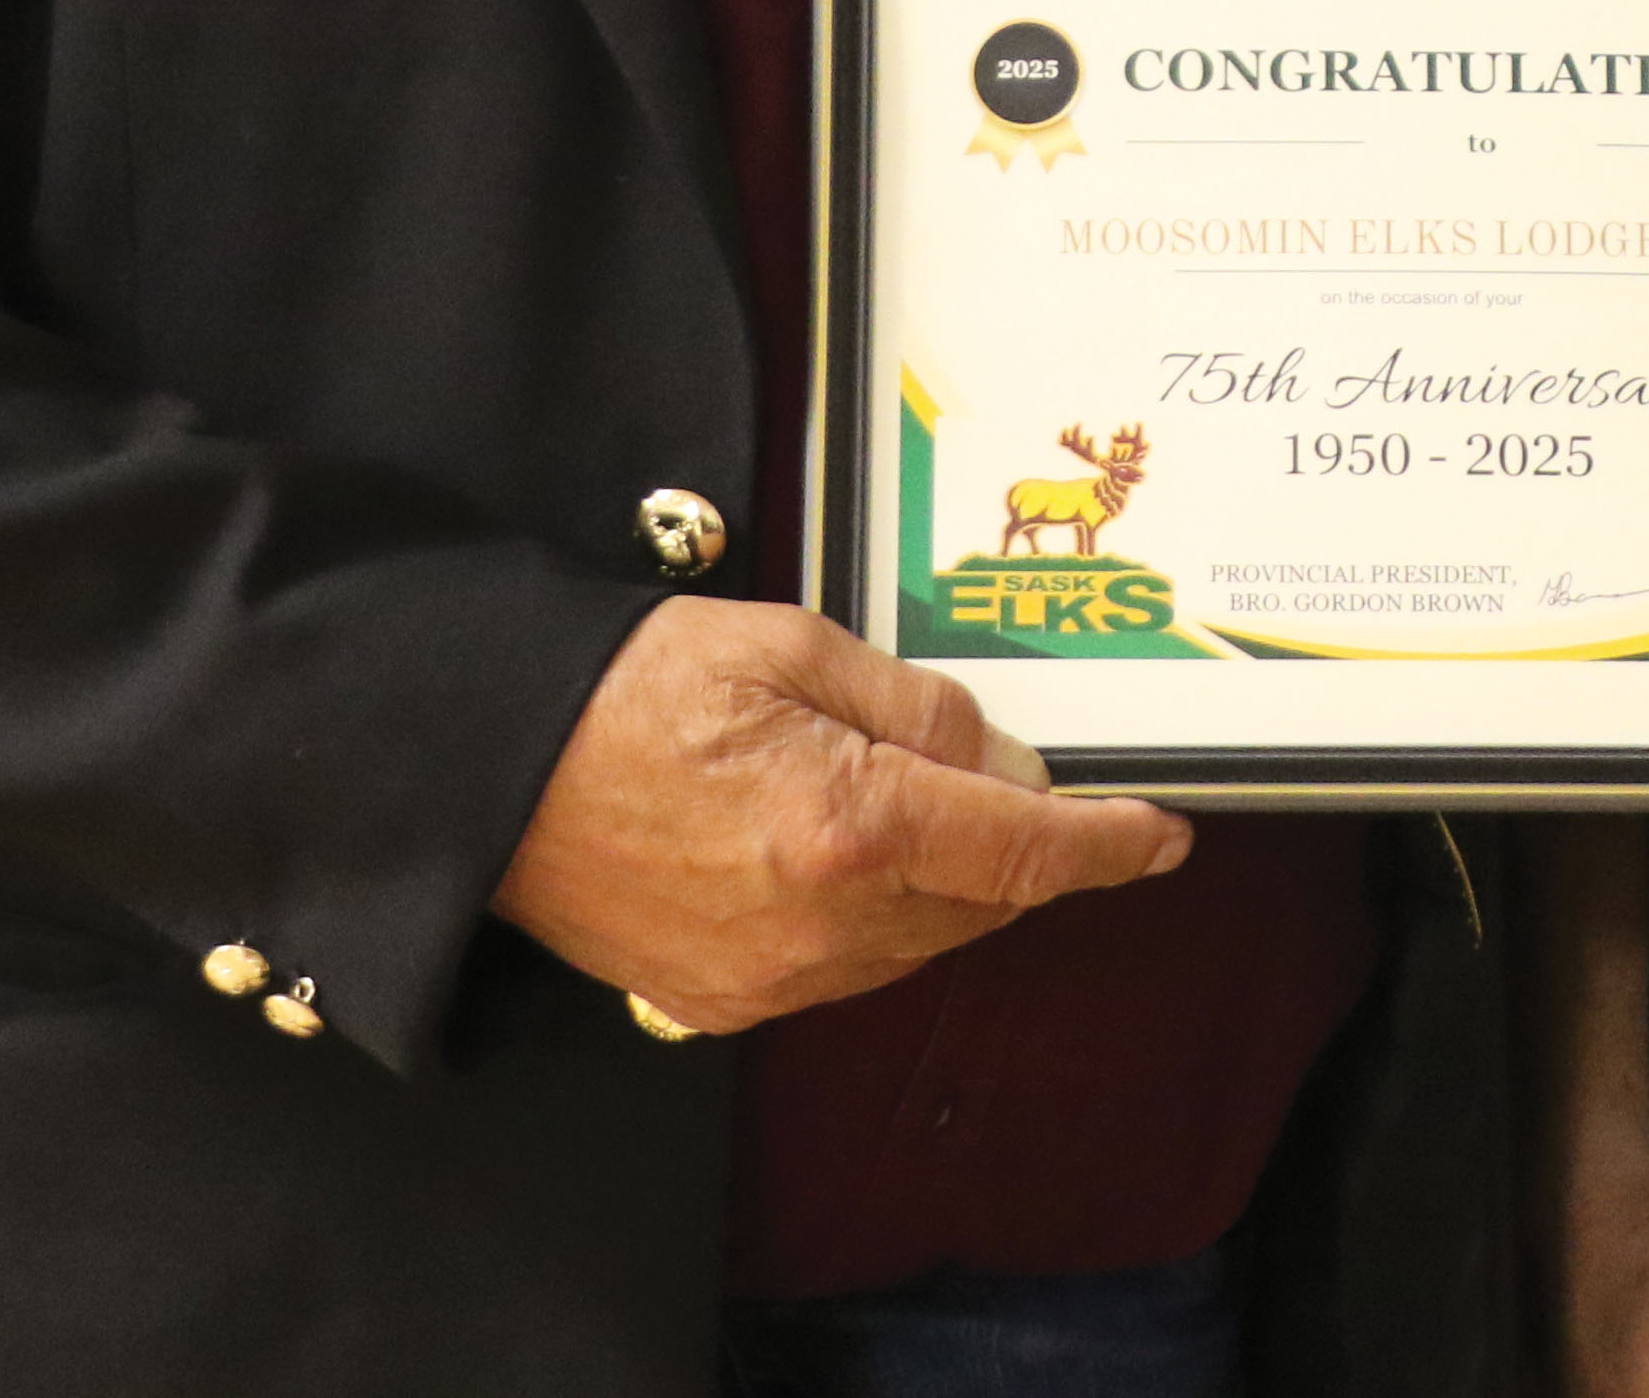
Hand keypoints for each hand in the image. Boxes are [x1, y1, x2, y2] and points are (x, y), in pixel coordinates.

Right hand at [493, 598, 1187, 1031]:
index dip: (1109, 846)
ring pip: (921, 941)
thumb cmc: (625, 689)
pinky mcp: (726, 1003)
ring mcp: (772, 979)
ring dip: (944, 881)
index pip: (1024, 851)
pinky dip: (876, 915)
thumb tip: (997, 758)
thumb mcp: (789, 646)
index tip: (1160, 835)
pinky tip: (837, 852)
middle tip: (996, 773)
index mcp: (847, 826)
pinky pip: (850, 967)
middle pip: (981, 901)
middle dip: (1013, 843)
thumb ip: (913, 706)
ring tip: (892, 797)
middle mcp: (820, 925)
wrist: (488, 773)